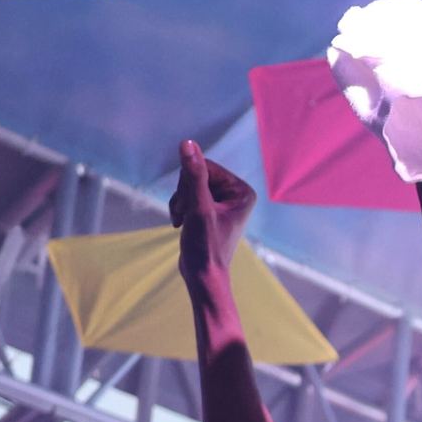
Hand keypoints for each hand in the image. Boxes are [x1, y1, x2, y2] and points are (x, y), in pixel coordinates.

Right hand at [169, 139, 258, 341]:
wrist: (202, 277)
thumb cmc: (205, 246)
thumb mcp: (197, 207)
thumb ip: (193, 175)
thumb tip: (187, 143)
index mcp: (242, 191)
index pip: (205, 165)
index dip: (190, 183)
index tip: (191, 206)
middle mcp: (236, 194)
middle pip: (196, 174)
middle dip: (184, 194)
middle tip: (186, 215)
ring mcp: (223, 203)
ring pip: (189, 185)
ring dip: (180, 202)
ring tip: (183, 221)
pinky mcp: (210, 210)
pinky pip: (188, 196)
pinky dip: (180, 208)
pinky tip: (181, 224)